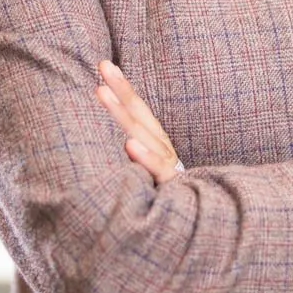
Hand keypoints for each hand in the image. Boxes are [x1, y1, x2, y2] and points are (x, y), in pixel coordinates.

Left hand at [96, 60, 183, 185]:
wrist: (190, 228)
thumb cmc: (159, 195)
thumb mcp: (146, 170)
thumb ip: (133, 149)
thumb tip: (108, 132)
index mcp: (156, 143)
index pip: (138, 110)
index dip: (123, 87)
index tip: (104, 64)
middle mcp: (162, 149)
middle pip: (140, 116)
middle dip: (120, 90)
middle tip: (102, 67)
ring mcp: (166, 167)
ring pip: (145, 137)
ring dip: (122, 114)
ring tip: (102, 93)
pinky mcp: (170, 187)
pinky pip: (158, 171)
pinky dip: (145, 157)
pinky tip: (129, 145)